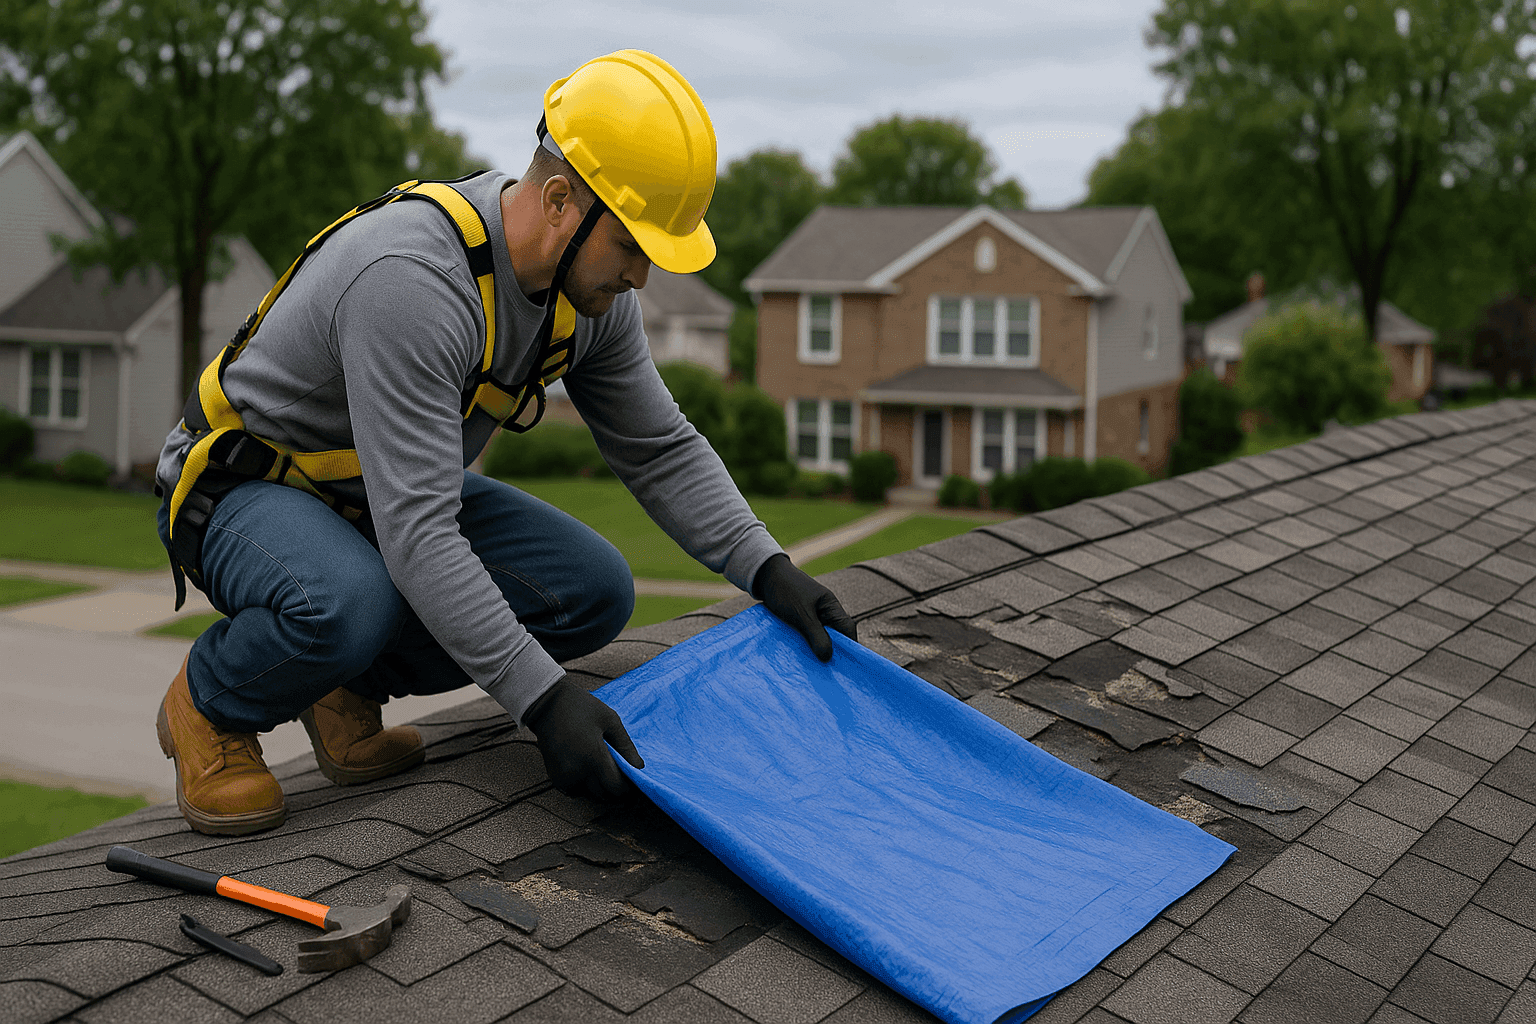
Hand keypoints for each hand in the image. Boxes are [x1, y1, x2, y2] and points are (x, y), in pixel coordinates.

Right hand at [523, 678, 642, 800]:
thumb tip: (639, 767)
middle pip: (603, 794)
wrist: (547, 704)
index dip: (627, 787)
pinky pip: (575, 790)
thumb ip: (626, 746)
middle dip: (613, 787)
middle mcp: (578, 772)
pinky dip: (583, 784)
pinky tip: (586, 767)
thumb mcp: (610, 720)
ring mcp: (564, 776)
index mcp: (594, 757)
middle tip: (619, 772)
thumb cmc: (582, 707)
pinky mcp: (555, 777)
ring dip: (598, 786)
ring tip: (601, 766)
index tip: (631, 779)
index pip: (616, 788)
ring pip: (589, 794)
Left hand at [753, 553, 856, 660]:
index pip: (847, 629)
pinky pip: (807, 635)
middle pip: (835, 635)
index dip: (849, 647)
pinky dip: (805, 645)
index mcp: (831, 606)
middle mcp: (825, 611)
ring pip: (820, 637)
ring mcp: (812, 615)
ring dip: (816, 649)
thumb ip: (816, 635)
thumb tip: (828, 658)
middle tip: (826, 672)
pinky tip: (800, 657)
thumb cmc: (785, 591)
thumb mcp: (802, 614)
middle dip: (832, 652)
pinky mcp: (800, 619)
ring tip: (813, 668)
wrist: (764, 576)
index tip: (844, 666)